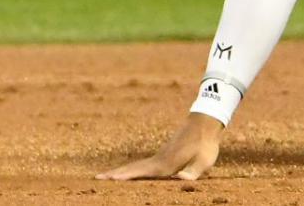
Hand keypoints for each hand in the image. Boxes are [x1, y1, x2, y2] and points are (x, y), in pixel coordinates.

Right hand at [96, 113, 223, 180]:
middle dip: (116, 174)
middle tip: (97, 178)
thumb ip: (193, 172)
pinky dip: (131, 168)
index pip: (144, 173)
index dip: (128, 177)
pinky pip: (142, 164)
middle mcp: (159, 159)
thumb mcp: (205, 160)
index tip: (111, 179)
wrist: (205, 123)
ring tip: (105, 176)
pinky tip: (127, 172)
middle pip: (134, 168)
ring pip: (136, 165)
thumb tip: (181, 179)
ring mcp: (159, 156)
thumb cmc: (206, 144)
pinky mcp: (162, 154)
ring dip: (120, 171)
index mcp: (167, 163)